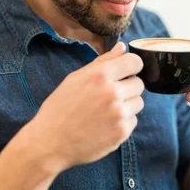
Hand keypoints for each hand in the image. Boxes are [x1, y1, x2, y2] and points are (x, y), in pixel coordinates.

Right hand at [31, 42, 143, 170]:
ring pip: (138, 102)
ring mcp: (118, 114)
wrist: (50, 142)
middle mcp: (112, 93)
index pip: (135, 62)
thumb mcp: (76, 78)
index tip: (125, 73)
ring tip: (106, 111)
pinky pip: (133, 121)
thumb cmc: (60, 107)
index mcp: (100, 75)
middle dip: (127, 87)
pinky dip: (123, 122)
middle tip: (109, 96)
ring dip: (127, 105)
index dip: (131, 67)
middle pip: (139, 84)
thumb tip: (122, 47)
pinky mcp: (121, 133)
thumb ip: (103, 61)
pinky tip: (105, 124)